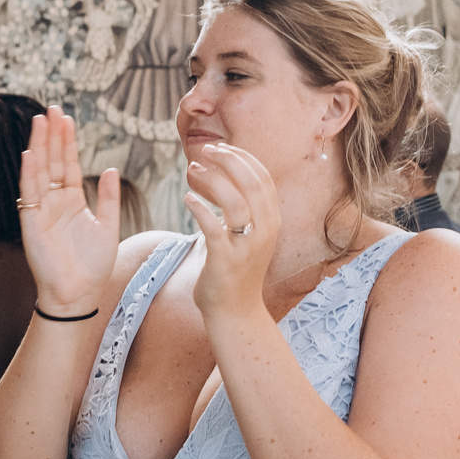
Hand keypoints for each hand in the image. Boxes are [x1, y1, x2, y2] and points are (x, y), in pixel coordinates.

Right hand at [19, 105, 122, 316]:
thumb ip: (110, 198)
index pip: (68, 164)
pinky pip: (30, 193)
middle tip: (52, 109)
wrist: (79, 294)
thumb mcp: (108, 226)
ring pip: (40, 171)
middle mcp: (54, 202)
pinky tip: (31, 153)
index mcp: (72, 201)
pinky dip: (30, 173)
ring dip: (40, 146)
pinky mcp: (31, 223)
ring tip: (41, 121)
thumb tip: (111, 170)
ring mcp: (41, 210)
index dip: (67, 142)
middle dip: (52, 135)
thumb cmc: (93, 266)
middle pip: (52, 161)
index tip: (66, 118)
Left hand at [183, 142, 282, 328]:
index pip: (263, 178)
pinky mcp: (226, 260)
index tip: (221, 147)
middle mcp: (264, 231)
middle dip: (228, 160)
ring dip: (212, 180)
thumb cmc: (237, 269)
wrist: (235, 311)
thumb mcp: (250, 235)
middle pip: (251, 183)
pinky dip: (199, 208)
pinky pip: (213, 228)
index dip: (242, 158)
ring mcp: (246, 246)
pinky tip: (187, 199)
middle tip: (206, 150)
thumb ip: (245, 207)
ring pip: (234, 202)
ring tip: (193, 170)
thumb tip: (226, 174)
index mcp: (271, 221)